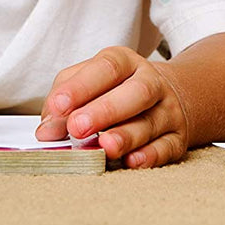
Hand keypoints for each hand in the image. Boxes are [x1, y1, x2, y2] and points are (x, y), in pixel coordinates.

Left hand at [36, 46, 187, 168]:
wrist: (168, 96)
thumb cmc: (116, 90)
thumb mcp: (89, 82)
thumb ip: (63, 101)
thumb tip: (47, 131)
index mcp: (126, 63)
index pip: (107, 67)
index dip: (81, 86)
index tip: (59, 106)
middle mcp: (151, 83)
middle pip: (136, 92)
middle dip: (105, 110)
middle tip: (77, 127)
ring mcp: (167, 110)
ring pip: (150, 122)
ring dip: (126, 136)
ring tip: (104, 147)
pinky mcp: (177, 137)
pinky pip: (166, 147)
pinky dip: (150, 156)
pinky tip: (132, 161)